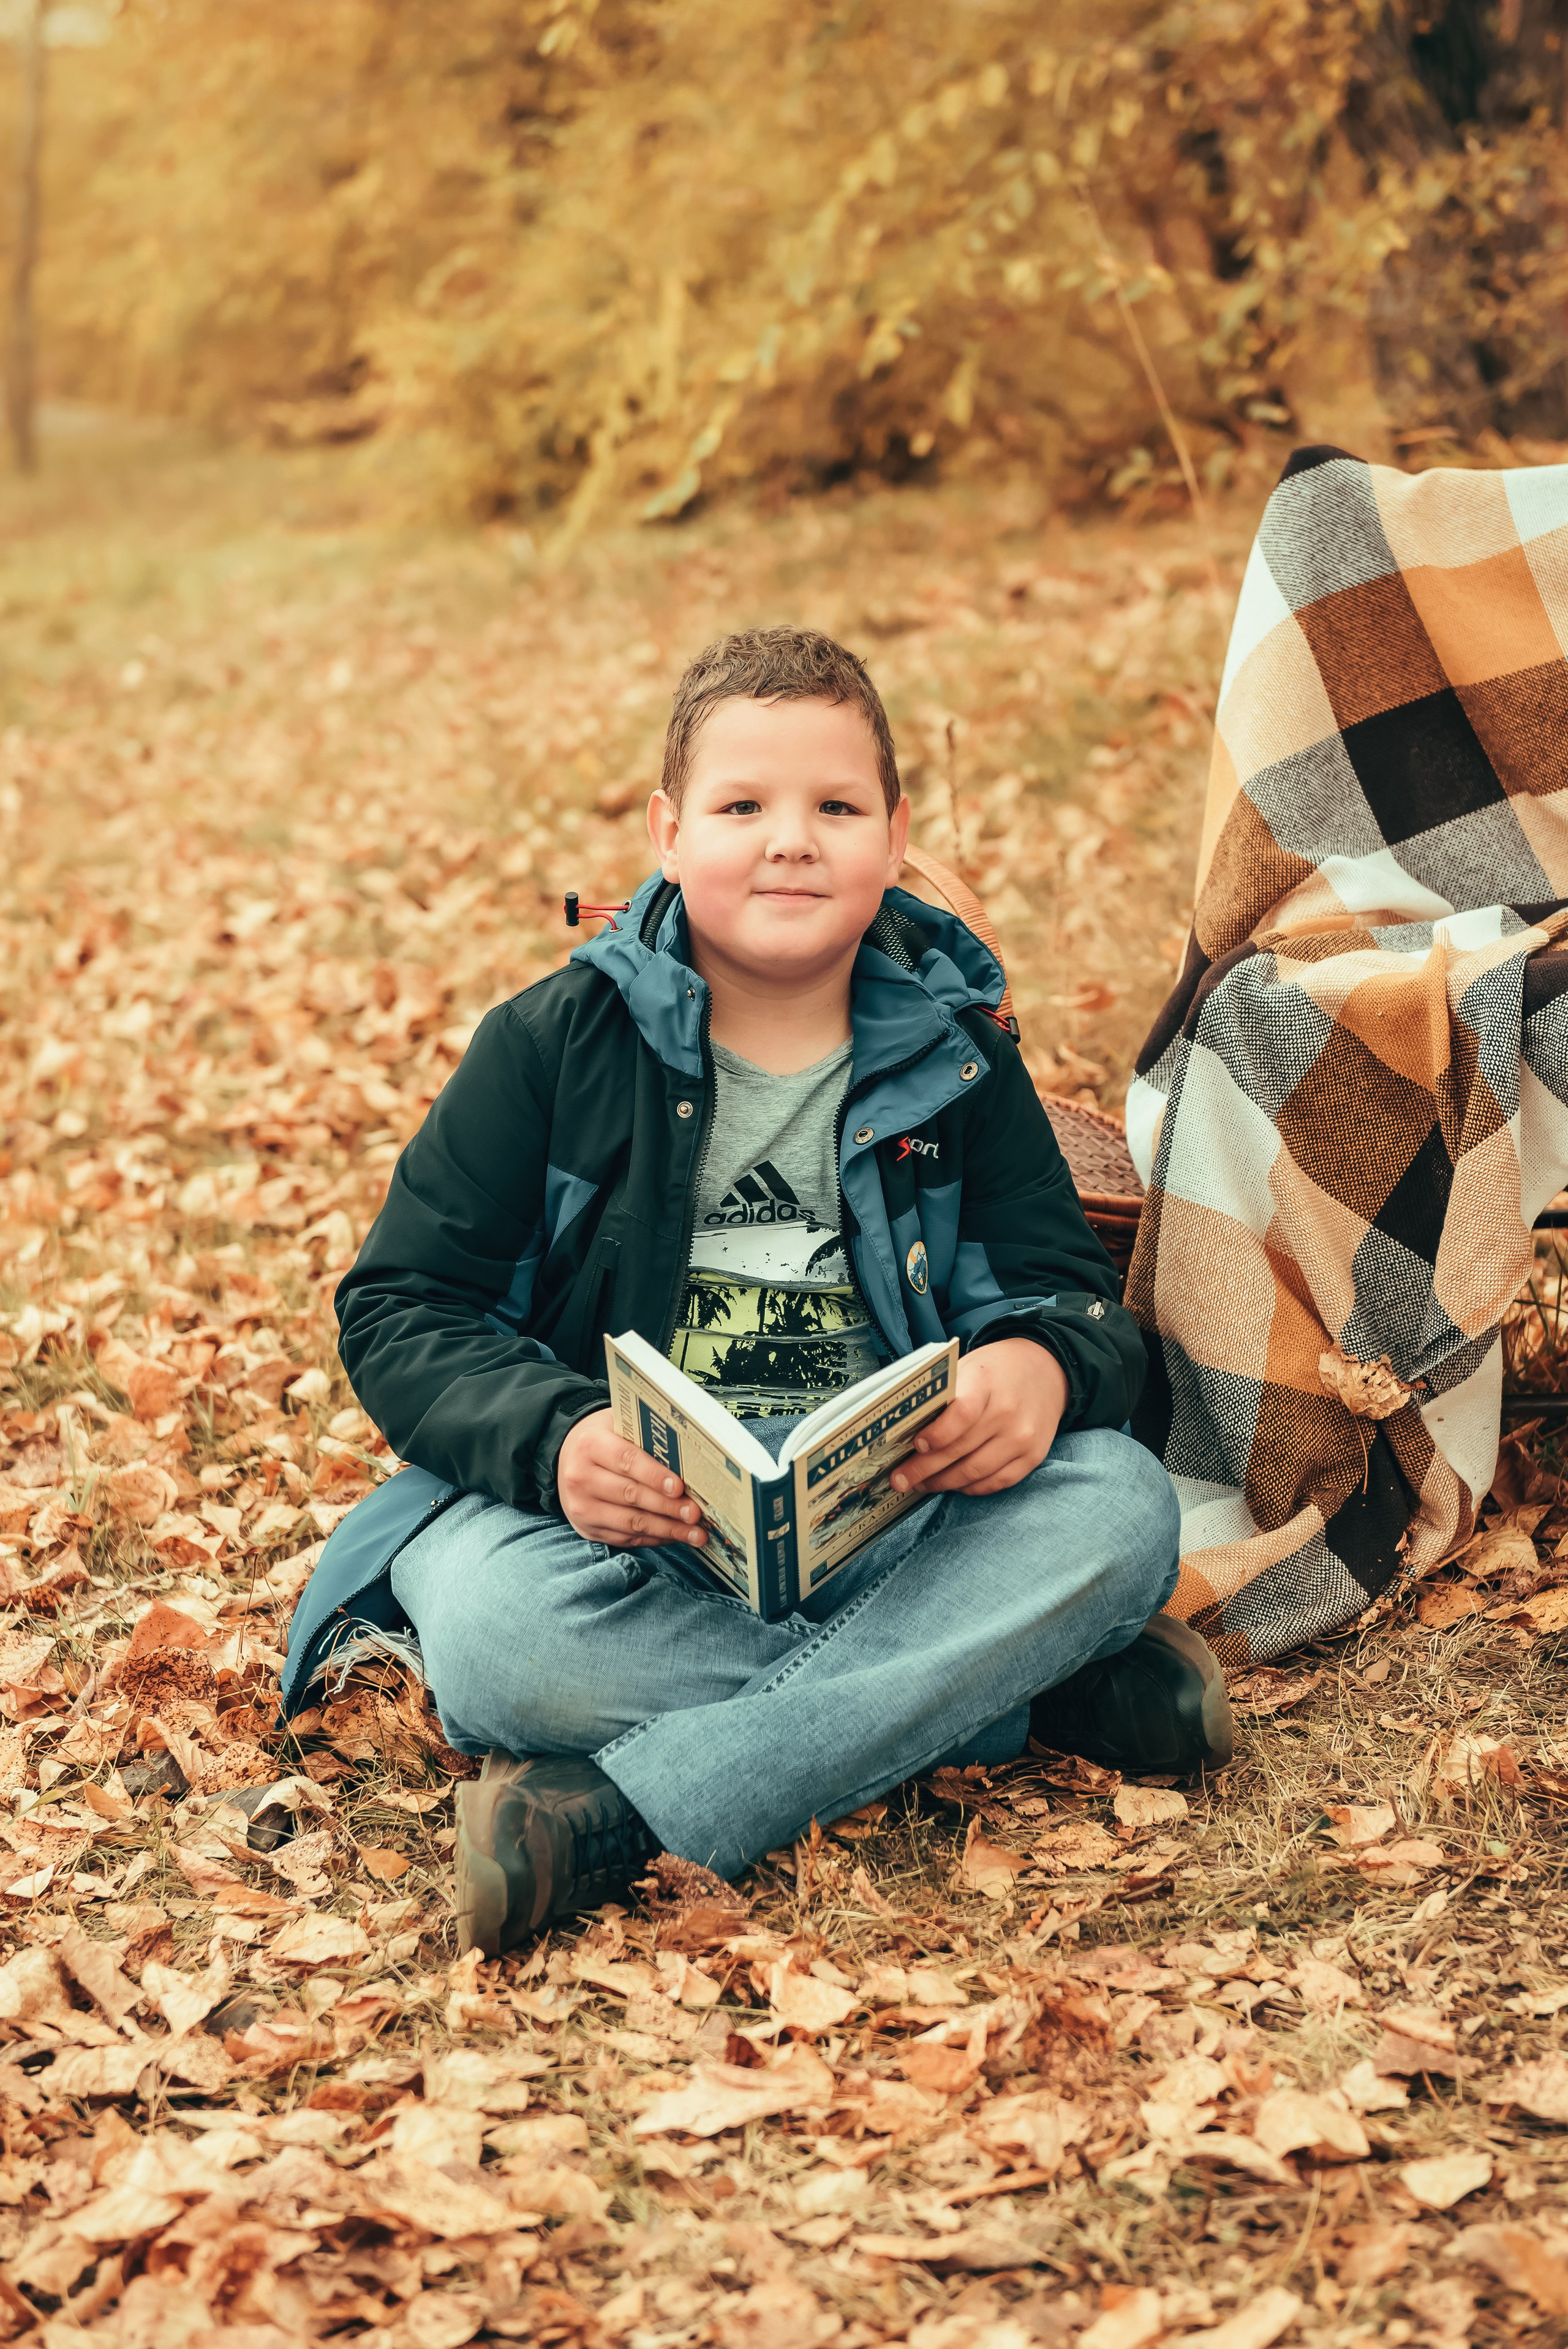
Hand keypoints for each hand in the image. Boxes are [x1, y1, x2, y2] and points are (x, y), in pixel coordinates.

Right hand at [556, 1410, 707, 1548]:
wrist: (568, 1461)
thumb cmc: (604, 1440)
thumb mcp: (618, 1427)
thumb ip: (645, 1440)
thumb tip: (689, 1462)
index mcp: (590, 1445)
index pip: (626, 1461)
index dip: (654, 1475)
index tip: (679, 1487)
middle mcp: (581, 1478)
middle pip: (630, 1495)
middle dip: (667, 1507)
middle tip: (695, 1513)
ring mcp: (582, 1508)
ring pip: (631, 1523)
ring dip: (667, 1529)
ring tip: (695, 1533)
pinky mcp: (588, 1529)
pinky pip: (627, 1538)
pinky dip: (655, 1538)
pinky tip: (676, 1536)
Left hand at [891, 1338, 1067, 1496]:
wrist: (1046, 1370)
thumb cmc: (996, 1371)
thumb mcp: (968, 1368)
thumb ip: (944, 1396)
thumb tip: (906, 1431)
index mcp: (986, 1382)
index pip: (961, 1414)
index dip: (936, 1434)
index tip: (916, 1445)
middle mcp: (1008, 1412)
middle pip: (960, 1450)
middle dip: (923, 1469)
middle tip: (900, 1479)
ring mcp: (1022, 1438)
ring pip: (975, 1472)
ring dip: (943, 1483)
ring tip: (921, 1484)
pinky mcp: (1033, 1456)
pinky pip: (996, 1482)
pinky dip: (970, 1487)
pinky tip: (953, 1484)